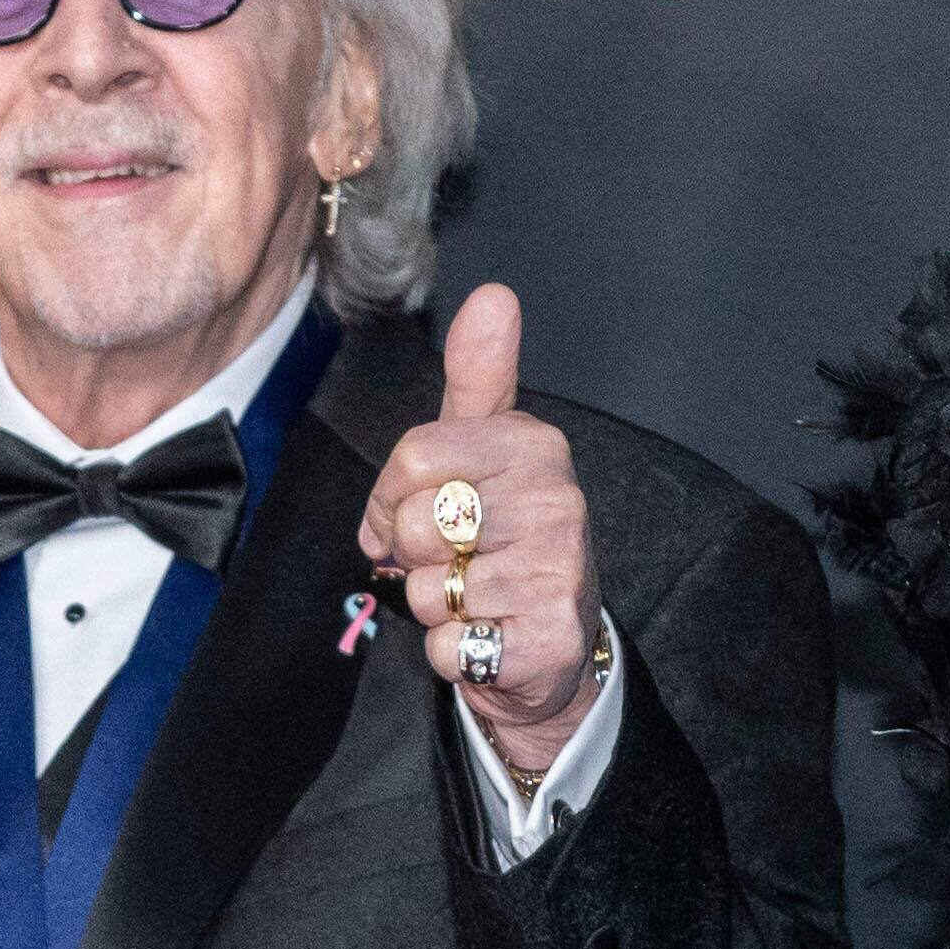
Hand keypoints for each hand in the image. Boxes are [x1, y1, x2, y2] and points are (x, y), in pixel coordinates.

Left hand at [363, 281, 602, 768]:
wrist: (550, 645)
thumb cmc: (504, 542)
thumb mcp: (488, 452)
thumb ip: (479, 379)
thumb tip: (494, 295)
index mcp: (534, 446)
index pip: (412, 459)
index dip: (392, 498)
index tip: (417, 512)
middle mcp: (557, 502)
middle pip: (416, 523)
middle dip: (413, 554)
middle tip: (453, 561)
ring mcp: (558, 571)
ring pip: (426, 589)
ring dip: (433, 605)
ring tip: (475, 598)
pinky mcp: (548, 639)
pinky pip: (446, 645)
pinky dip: (450, 653)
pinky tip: (487, 636)